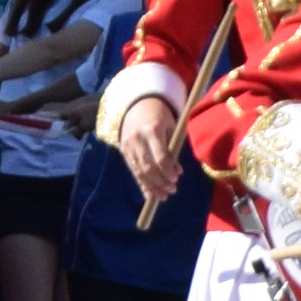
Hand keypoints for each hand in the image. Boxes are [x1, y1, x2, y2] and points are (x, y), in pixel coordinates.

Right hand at [112, 89, 185, 210]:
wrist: (137, 104)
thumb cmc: (160, 115)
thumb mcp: (170, 125)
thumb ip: (172, 147)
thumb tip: (176, 171)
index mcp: (152, 130)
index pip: (160, 156)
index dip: (168, 169)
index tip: (177, 176)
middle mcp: (137, 139)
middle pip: (148, 166)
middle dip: (161, 181)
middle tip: (172, 189)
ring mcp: (128, 146)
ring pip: (139, 171)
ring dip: (152, 186)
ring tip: (163, 196)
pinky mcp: (123, 151)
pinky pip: (133, 171)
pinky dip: (142, 184)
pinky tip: (150, 194)